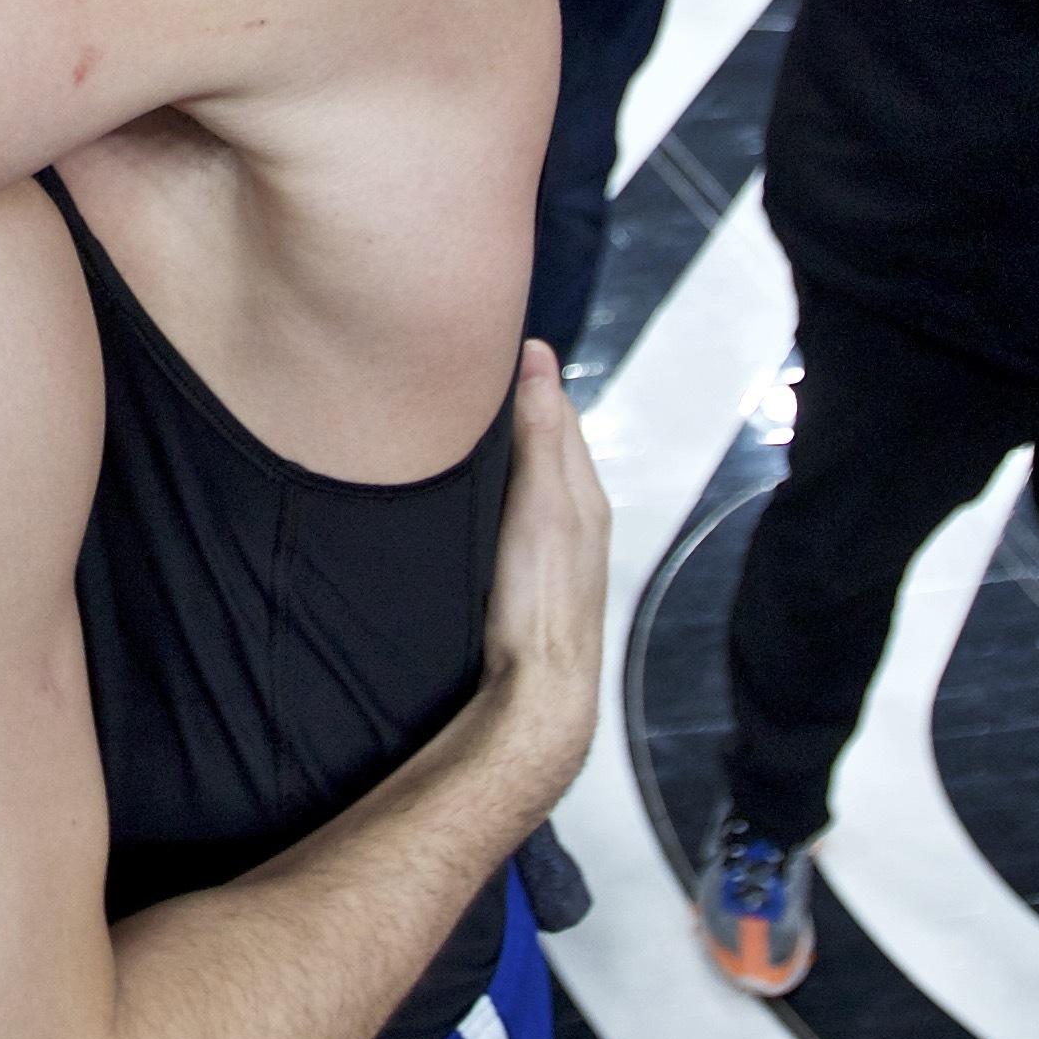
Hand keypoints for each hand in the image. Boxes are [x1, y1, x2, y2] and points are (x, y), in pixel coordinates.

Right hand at [476, 341, 607, 803]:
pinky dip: (496, 489)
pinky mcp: (532, 574)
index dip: (525, 377)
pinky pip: (516, 512)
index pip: (558, 411)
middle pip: (546, 442)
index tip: (481, 347)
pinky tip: (467, 497)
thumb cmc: (540, 596)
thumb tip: (539, 355)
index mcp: (582, 490)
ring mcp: (555, 547)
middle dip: (513, 408)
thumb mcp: (542, 504)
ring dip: (503, 450)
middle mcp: (576, 514)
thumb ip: (541, 433)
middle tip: (460, 378)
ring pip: (530, 479)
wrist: (540, 691)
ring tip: (457, 426)